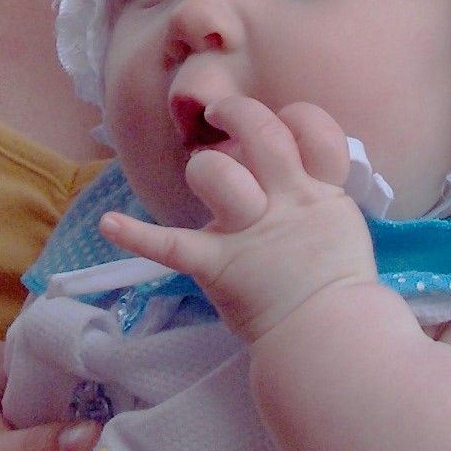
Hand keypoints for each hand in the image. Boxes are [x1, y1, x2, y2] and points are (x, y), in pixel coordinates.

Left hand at [100, 94, 376, 343]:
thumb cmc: (336, 283)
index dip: (297, 117)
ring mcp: (248, 232)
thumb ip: (318, 193)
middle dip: (239, 114)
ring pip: (217, 173)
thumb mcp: (340, 225)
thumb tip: (295, 167)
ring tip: (202, 166)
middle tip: (222, 115)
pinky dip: (137, 236)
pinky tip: (110, 224)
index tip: (283, 123)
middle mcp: (285, 201)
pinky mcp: (217, 264)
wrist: (329, 336)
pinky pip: (172, 245)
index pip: (315, 131)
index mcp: (319, 192)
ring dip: (206, 166)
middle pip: (261, 134)